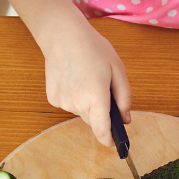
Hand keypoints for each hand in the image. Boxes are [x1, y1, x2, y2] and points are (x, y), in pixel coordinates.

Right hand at [41, 15, 130, 145]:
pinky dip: (74, 97)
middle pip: (93, 120)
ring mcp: (63, 102)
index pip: (102, 130)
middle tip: (100, 88)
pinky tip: (73, 80)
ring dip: (86, 103)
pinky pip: (69, 105)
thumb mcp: (117, 69)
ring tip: (85, 79)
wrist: (62, 35)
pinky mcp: (53, 99)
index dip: (109, 140)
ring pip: (81, 112)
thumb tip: (125, 119)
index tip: (114, 143)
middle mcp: (77, 103)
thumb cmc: (92, 48)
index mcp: (96, 96)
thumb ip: (124, 97)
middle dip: (100, 112)